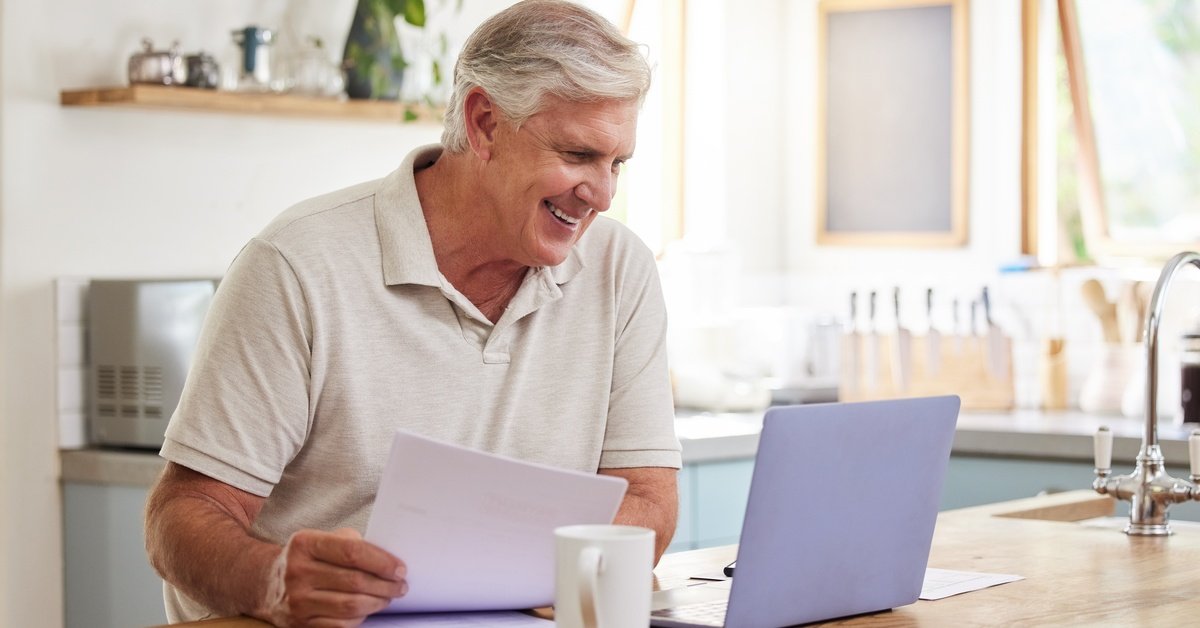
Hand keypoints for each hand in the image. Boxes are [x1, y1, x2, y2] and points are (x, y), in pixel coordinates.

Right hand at [258, 527, 407, 626]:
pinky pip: (340, 625)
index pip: (352, 552)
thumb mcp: (322, 539)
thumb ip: (350, 543)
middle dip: (385, 585)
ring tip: (388, 597)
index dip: (381, 562)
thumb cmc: (307, 558)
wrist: (266, 583)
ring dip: (377, 603)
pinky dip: (359, 619)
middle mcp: (297, 572)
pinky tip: (367, 610)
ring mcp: (297, 600)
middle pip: (354, 582)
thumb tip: (387, 560)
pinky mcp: (299, 623)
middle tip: (400, 585)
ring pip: (350, 606)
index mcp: (305, 544)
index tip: (400, 568)